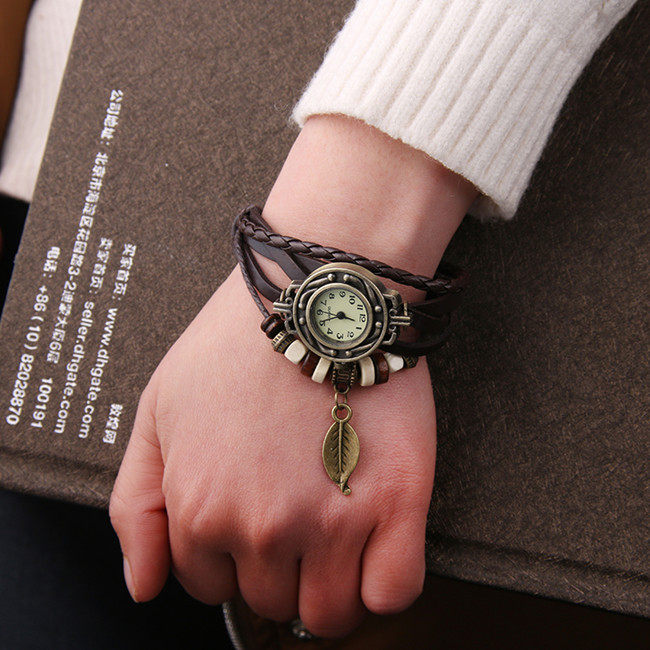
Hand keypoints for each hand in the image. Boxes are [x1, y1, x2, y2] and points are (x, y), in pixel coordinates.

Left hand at [109, 114, 476, 637]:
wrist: (317, 293)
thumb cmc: (238, 344)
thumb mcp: (158, 411)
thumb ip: (135, 505)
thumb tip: (143, 584)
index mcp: (199, 509)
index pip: (209, 585)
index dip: (230, 555)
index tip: (254, 518)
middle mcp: (260, 528)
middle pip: (271, 601)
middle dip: (278, 565)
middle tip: (298, 506)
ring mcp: (331, 521)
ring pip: (328, 613)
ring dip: (331, 582)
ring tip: (336, 524)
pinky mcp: (396, 504)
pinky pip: (392, 594)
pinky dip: (385, 581)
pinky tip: (377, 543)